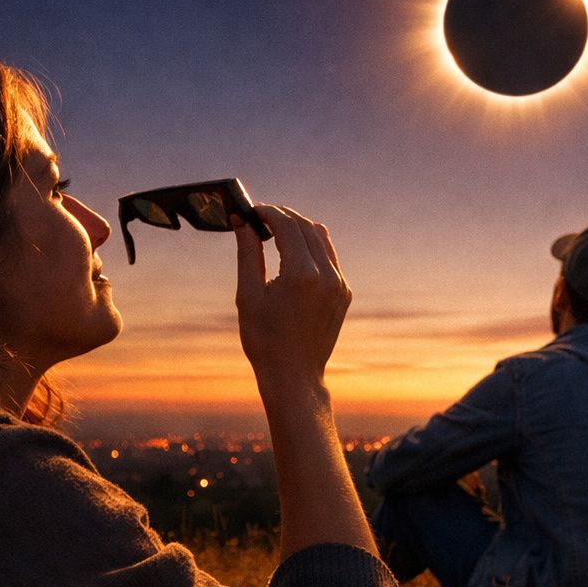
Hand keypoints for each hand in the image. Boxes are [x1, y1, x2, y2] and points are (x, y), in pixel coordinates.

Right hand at [234, 204, 350, 394]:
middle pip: (306, 227)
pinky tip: (294, 252)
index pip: (287, 225)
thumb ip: (248, 254)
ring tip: (276, 230)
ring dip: (300, 229)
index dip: (268, 212)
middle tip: (261, 216)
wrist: (294, 376)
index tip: (252, 210)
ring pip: (322, 239)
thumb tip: (243, 223)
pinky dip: (313, 248)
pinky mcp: (344, 294)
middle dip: (283, 217)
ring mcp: (340, 285)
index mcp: (302, 275)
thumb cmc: (265, 340)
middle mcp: (327, 276)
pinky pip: (330, 259)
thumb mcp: (248, 295)